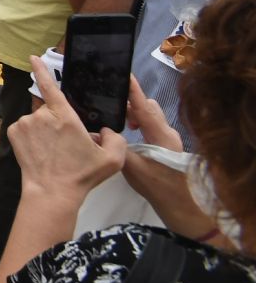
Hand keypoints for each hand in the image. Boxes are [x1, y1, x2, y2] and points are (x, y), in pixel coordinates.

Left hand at [9, 55, 126, 200]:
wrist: (52, 192)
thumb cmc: (82, 175)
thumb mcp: (112, 158)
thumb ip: (116, 138)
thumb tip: (105, 129)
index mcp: (65, 115)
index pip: (51, 85)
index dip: (42, 69)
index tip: (33, 57)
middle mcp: (41, 115)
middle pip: (50, 110)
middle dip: (58, 121)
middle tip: (66, 143)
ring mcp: (24, 123)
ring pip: (37, 120)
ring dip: (44, 129)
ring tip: (54, 151)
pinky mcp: (13, 132)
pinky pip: (25, 128)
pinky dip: (32, 136)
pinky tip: (40, 151)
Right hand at [121, 79, 216, 238]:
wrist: (183, 207)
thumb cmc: (159, 187)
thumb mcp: (133, 168)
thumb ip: (117, 148)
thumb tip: (99, 133)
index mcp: (160, 134)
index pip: (143, 106)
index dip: (132, 90)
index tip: (122, 74)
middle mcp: (167, 133)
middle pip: (148, 108)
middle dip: (131, 103)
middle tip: (110, 106)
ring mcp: (169, 141)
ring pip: (151, 118)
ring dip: (135, 116)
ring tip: (117, 122)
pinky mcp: (168, 149)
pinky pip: (152, 128)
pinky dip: (139, 125)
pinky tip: (127, 136)